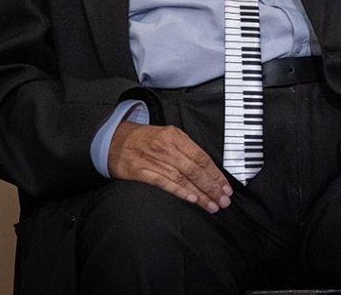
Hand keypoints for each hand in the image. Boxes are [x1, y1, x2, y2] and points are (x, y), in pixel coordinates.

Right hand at [108, 122, 232, 212]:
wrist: (114, 139)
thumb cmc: (145, 139)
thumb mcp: (168, 135)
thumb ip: (186, 149)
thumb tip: (208, 169)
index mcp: (176, 137)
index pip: (202, 157)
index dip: (216, 174)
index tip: (226, 187)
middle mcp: (166, 147)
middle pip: (195, 170)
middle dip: (212, 187)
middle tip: (223, 200)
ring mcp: (153, 159)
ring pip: (182, 178)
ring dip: (200, 194)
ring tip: (212, 205)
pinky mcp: (141, 171)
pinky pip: (163, 182)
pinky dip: (179, 191)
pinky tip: (191, 199)